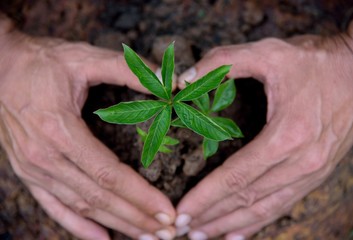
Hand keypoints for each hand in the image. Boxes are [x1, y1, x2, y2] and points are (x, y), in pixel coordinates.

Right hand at [0, 18, 175, 239]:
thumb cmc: (42, 62)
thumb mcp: (84, 58)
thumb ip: (128, 70)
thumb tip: (169, 82)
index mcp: (59, 130)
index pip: (108, 174)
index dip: (140, 196)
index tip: (166, 211)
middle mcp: (44, 157)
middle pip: (97, 197)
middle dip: (135, 217)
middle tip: (166, 232)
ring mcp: (33, 169)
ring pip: (80, 206)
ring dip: (115, 224)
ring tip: (145, 236)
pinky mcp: (28, 172)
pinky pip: (53, 206)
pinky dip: (77, 226)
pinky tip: (101, 238)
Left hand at [175, 27, 352, 238]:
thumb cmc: (313, 61)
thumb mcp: (267, 52)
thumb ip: (223, 61)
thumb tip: (185, 79)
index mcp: (287, 135)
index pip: (237, 176)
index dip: (206, 195)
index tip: (183, 211)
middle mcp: (301, 162)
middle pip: (248, 199)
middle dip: (213, 216)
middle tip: (184, 228)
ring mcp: (311, 171)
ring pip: (265, 208)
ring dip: (232, 225)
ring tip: (204, 236)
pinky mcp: (315, 173)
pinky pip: (283, 204)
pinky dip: (259, 222)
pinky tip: (238, 233)